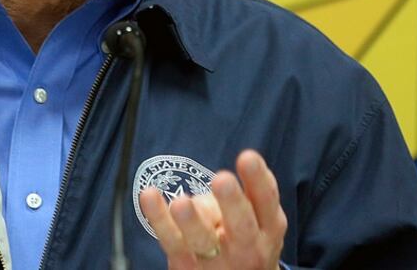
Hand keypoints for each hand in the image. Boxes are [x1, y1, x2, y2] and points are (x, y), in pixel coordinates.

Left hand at [139, 150, 286, 268]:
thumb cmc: (244, 240)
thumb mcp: (260, 221)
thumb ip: (252, 194)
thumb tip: (234, 172)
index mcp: (268, 229)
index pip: (266, 202)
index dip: (259, 180)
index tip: (247, 157)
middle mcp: (247, 248)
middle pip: (241, 226)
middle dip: (231, 202)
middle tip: (222, 179)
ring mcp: (216, 261)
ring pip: (203, 241)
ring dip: (191, 222)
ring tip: (181, 203)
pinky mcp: (187, 266)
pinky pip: (172, 241)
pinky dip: (159, 219)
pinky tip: (149, 196)